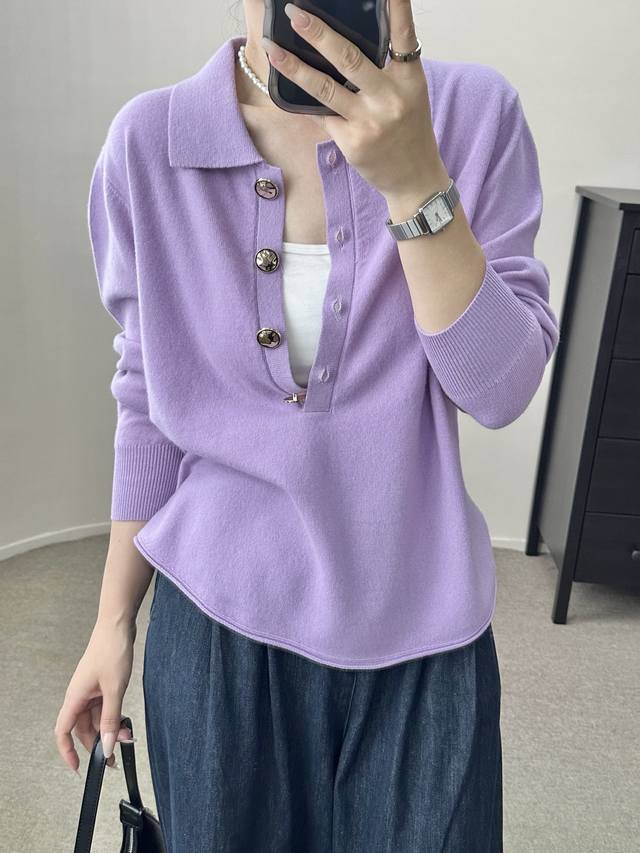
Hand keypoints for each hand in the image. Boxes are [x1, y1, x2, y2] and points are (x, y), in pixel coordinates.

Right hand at [54, 617, 135, 773]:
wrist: (118, 625)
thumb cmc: (112, 651)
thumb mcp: (115, 689)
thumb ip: (110, 719)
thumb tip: (107, 745)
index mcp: (75, 698)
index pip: (63, 732)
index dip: (67, 751)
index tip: (78, 768)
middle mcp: (80, 696)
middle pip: (83, 728)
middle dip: (97, 744)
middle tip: (114, 758)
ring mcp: (91, 690)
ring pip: (96, 718)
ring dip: (109, 729)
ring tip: (127, 737)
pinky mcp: (102, 684)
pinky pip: (104, 707)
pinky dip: (114, 716)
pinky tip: (126, 722)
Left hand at [261, 0, 444, 198]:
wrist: (413, 179)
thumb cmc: (408, 132)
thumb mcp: (409, 95)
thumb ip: (385, 71)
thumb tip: (342, 47)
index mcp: (409, 80)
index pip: (403, 36)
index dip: (398, 8)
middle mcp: (390, 98)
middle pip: (350, 59)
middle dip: (319, 35)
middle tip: (295, 14)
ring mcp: (369, 122)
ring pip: (325, 89)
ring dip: (295, 68)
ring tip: (274, 49)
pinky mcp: (352, 142)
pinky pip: (323, 116)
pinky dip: (307, 102)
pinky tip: (289, 88)